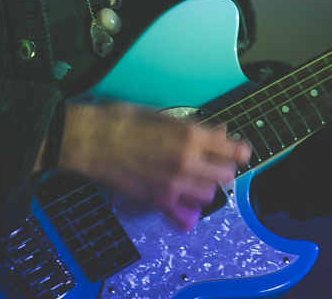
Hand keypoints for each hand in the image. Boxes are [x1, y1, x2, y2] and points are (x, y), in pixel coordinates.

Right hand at [57, 102, 250, 229]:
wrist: (91, 139)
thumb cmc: (122, 120)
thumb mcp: (163, 115)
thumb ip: (194, 128)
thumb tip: (217, 134)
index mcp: (190, 135)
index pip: (231, 149)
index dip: (239, 151)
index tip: (241, 152)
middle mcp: (187, 161)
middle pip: (225, 176)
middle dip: (224, 169)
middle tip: (216, 164)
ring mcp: (173, 184)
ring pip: (208, 195)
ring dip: (207, 188)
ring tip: (197, 180)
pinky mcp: (157, 200)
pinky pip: (183, 216)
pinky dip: (189, 214)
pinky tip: (187, 206)